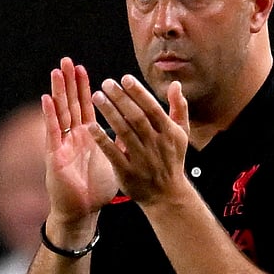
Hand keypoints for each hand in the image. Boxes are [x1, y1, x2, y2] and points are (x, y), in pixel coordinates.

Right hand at [41, 58, 119, 224]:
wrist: (83, 211)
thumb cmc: (96, 189)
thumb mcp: (114, 161)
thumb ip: (120, 144)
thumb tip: (133, 130)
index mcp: (87, 137)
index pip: (85, 107)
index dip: (83, 88)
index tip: (82, 68)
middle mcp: (73, 137)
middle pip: (70, 104)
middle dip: (68, 83)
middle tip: (66, 60)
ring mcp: (63, 144)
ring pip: (60, 113)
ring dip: (57, 92)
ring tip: (56, 72)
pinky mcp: (56, 156)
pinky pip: (52, 133)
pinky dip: (49, 116)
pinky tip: (47, 100)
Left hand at [90, 74, 190, 205]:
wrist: (167, 195)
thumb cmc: (172, 159)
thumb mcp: (181, 134)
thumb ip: (179, 107)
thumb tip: (175, 83)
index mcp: (169, 132)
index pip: (152, 108)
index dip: (138, 93)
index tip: (124, 79)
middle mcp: (156, 144)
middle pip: (136, 117)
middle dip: (121, 99)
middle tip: (106, 83)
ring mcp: (142, 159)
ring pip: (124, 132)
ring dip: (110, 113)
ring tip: (96, 97)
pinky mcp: (128, 172)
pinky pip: (113, 153)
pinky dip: (103, 140)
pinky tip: (91, 126)